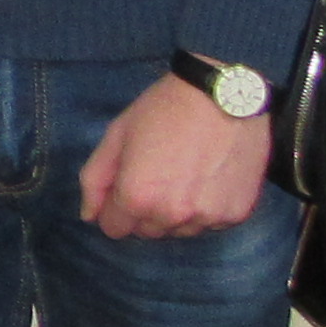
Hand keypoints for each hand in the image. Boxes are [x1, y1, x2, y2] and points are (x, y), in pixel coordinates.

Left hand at [82, 73, 273, 238]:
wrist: (225, 95)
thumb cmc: (164, 109)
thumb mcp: (117, 134)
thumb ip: (95, 179)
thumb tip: (89, 216)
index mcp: (137, 197)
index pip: (114, 229)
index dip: (116, 207)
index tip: (129, 184)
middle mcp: (171, 216)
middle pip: (147, 231)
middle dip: (146, 210)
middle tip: (159, 173)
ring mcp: (206, 218)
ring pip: (180, 230)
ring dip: (177, 212)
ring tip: (186, 174)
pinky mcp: (235, 215)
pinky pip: (211, 223)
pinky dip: (206, 208)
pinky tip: (210, 177)